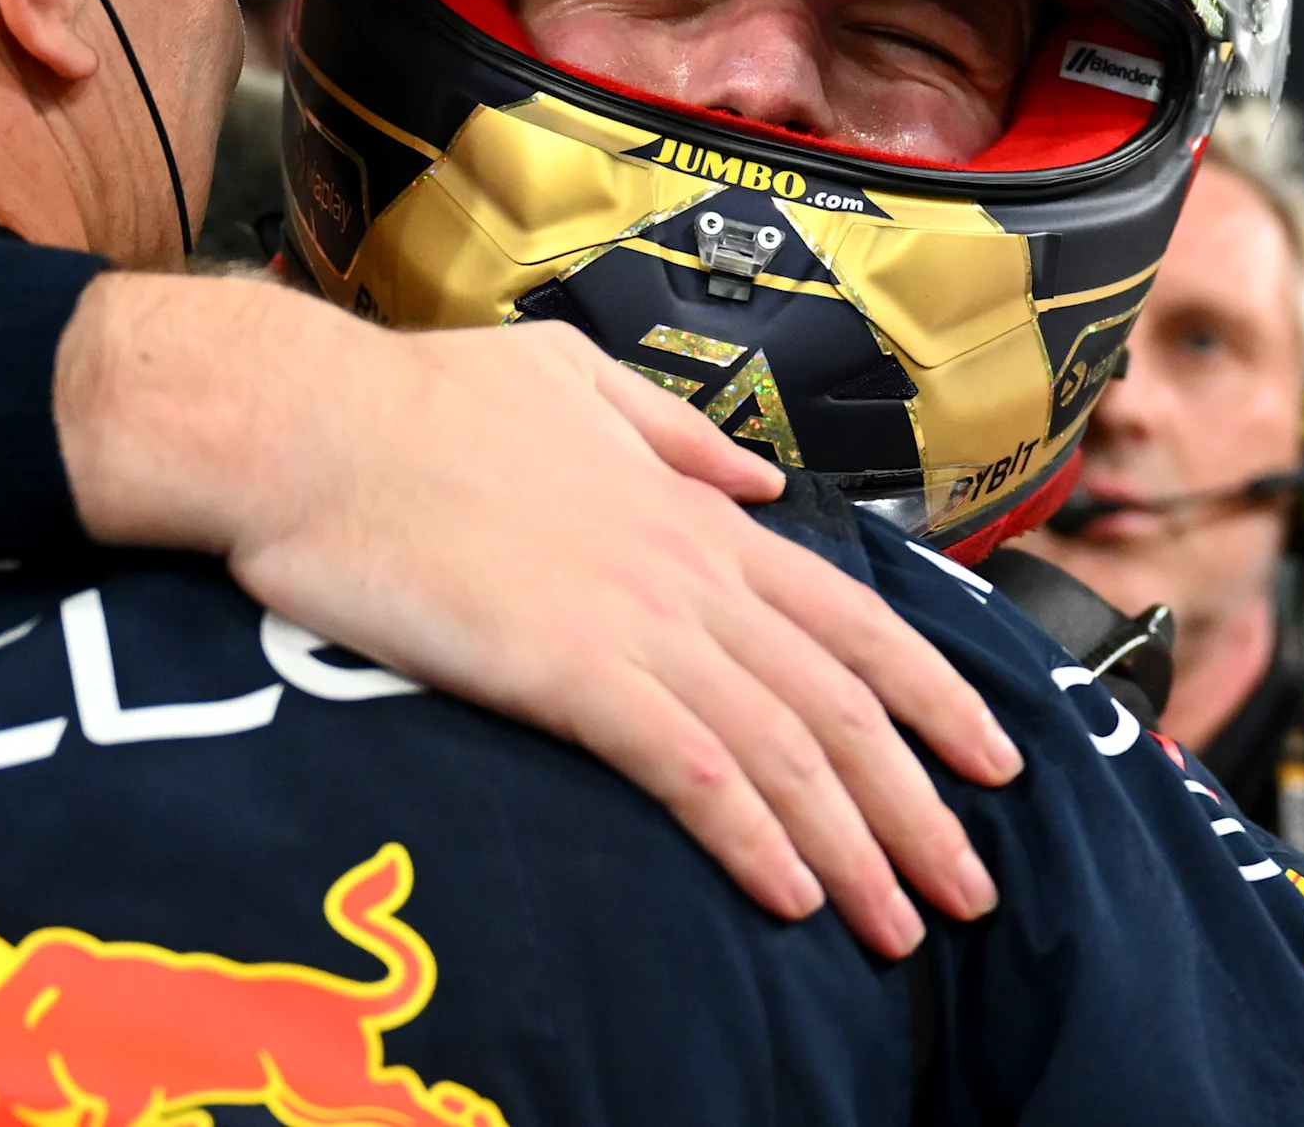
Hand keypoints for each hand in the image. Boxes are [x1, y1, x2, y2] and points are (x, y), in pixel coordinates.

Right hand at [58, 273, 1021, 956]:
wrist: (307, 424)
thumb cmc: (414, 402)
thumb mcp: (571, 378)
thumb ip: (673, 431)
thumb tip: (751, 475)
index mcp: (692, 510)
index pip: (853, 616)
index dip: (934, 694)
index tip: (995, 756)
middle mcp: (689, 570)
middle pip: (844, 702)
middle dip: (920, 805)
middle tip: (972, 891)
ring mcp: (637, 621)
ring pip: (787, 747)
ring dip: (856, 847)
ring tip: (905, 926)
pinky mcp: (569, 671)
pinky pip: (692, 769)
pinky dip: (753, 838)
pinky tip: (792, 898)